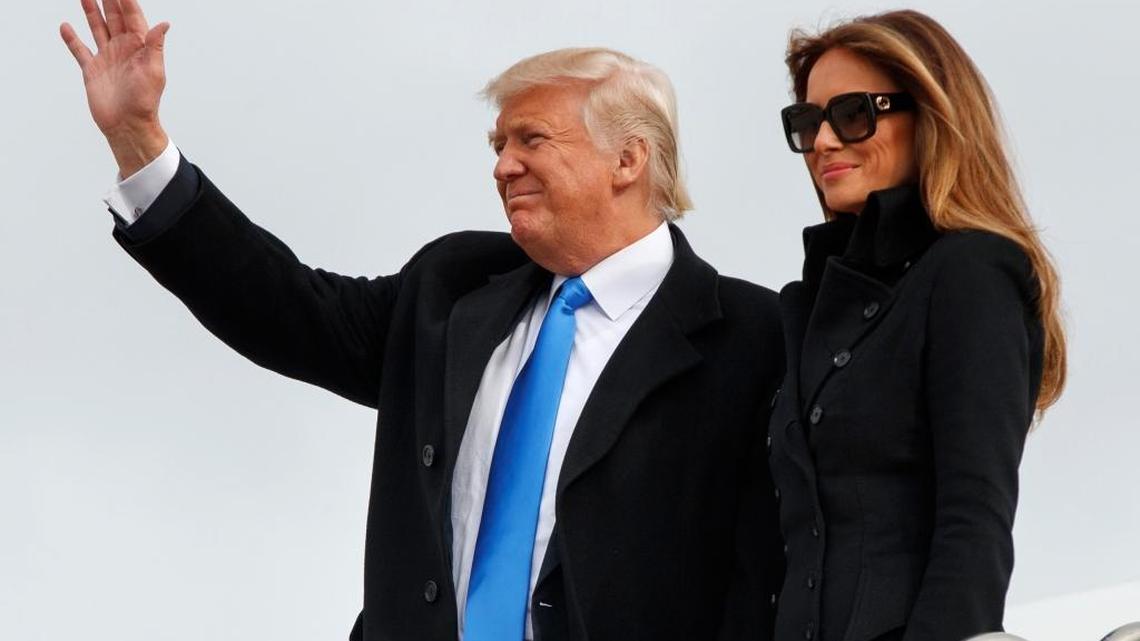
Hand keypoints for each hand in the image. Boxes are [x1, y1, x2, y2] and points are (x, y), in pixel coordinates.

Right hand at [61, 0, 170, 177]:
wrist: (127, 125)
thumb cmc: (144, 101)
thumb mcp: (153, 70)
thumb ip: (155, 45)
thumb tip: (164, 23)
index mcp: (139, 47)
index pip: (132, 16)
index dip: (127, 0)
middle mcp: (123, 49)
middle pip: (114, 17)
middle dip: (109, 0)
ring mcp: (107, 58)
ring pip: (98, 28)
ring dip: (92, 12)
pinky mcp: (92, 70)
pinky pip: (80, 51)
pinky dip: (72, 39)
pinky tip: (66, 26)